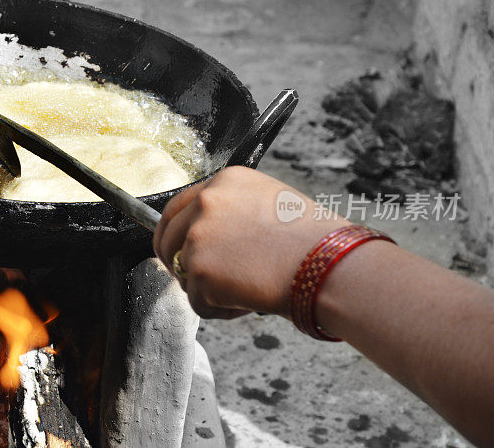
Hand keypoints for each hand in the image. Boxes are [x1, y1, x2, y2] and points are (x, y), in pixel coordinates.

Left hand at [153, 166, 348, 318]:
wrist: (327, 265)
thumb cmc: (313, 242)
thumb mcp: (269, 205)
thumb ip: (233, 213)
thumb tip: (213, 239)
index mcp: (224, 182)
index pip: (177, 208)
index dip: (174, 235)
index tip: (177, 252)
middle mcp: (206, 203)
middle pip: (166, 240)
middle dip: (176, 265)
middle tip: (198, 284)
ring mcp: (198, 236)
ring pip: (184, 276)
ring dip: (209, 291)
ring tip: (248, 290)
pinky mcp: (198, 270)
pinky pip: (197, 303)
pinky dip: (220, 310)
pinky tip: (250, 302)